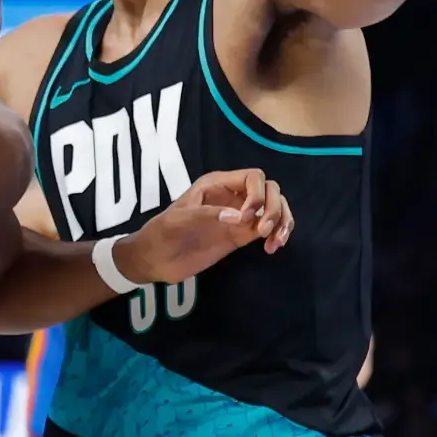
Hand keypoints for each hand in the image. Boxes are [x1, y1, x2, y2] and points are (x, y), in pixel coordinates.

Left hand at [115, 168, 292, 283]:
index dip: (257, 194)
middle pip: (270, 190)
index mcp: (217, 185)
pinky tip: (273, 247)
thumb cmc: (162, 233)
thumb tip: (239, 217)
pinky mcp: (241, 235)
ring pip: (274, 208)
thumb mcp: (179, 220)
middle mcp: (233, 196)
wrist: (154, 260)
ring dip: (282, 221)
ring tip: (276, 242)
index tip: (247, 217)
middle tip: (263, 231)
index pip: (253, 177)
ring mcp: (239, 216)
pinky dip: (277, 234)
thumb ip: (207, 215)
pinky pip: (268, 228)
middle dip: (274, 208)